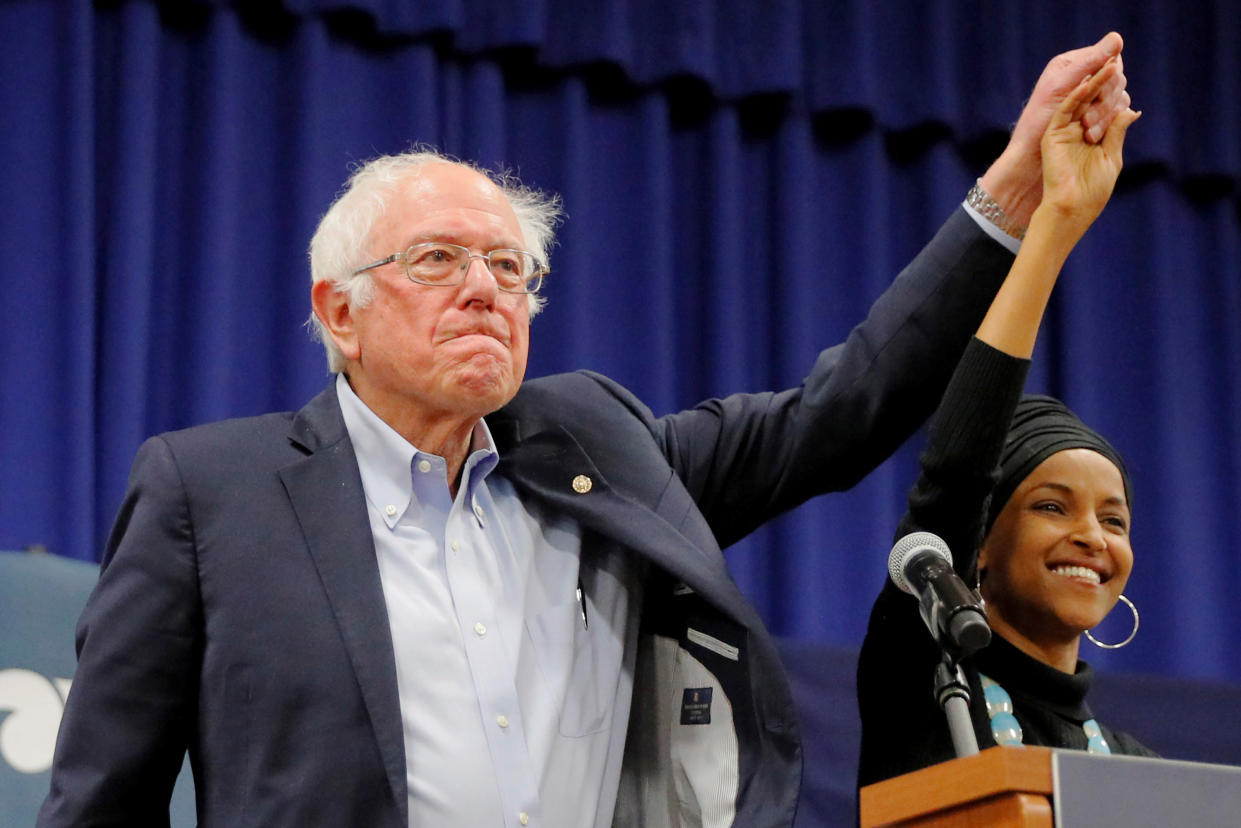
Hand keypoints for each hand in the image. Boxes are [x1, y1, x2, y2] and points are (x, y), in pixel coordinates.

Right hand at [1036, 66, 1140, 236]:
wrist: (1071, 208)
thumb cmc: (1092, 190)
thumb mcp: (1111, 156)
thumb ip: (1117, 131)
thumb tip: (1130, 108)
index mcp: (1092, 137)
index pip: (1105, 107)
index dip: (1115, 91)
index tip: (1127, 72)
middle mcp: (1077, 131)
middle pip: (1093, 100)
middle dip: (1106, 81)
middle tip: (1118, 58)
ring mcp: (1064, 131)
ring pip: (1080, 101)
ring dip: (1095, 82)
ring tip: (1110, 64)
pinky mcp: (1052, 134)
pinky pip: (1065, 110)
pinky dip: (1076, 95)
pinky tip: (1089, 82)